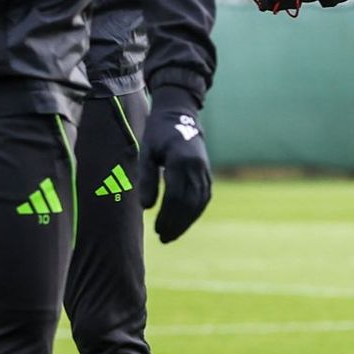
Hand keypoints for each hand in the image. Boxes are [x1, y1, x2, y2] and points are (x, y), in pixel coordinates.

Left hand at [137, 85, 212, 242]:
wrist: (180, 115)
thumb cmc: (158, 134)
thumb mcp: (146, 153)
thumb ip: (147, 179)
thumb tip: (145, 207)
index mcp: (181, 161)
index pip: (175, 197)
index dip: (167, 216)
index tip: (156, 230)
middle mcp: (197, 167)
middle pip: (189, 203)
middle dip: (177, 224)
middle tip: (163, 238)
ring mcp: (205, 170)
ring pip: (199, 203)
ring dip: (186, 222)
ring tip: (172, 235)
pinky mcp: (207, 172)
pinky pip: (204, 197)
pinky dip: (195, 212)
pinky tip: (184, 222)